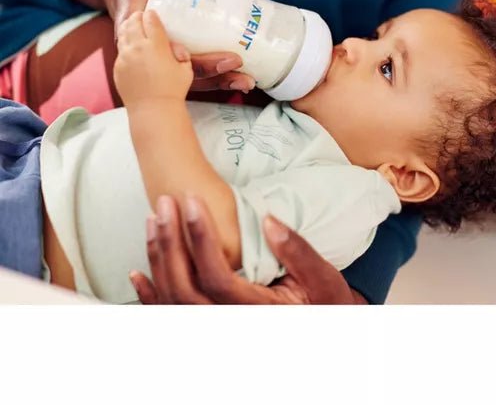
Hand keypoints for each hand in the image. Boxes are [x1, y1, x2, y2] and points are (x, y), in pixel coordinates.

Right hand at [70, 0, 254, 92]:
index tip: (228, 60)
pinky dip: (207, 75)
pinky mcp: (163, 52)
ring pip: (183, 75)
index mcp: (141, 26)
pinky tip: (230, 76)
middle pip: (181, 72)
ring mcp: (155, 51)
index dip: (202, 61)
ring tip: (243, 82)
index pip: (173, 53)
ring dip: (214, 82)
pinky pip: (184, 69)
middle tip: (243, 77)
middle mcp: (146, 46)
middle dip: (215, 77)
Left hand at [114, 10, 192, 106]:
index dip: (152, 15)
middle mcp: (138, 47)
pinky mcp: (118, 67)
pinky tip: (131, 48)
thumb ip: (181, 53)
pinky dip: (125, 45)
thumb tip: (173, 46)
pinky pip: (120, 50)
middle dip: (138, 17)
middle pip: (134, 21)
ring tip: (132, 25)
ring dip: (129, 27)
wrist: (153, 109)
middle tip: (141, 17)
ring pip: (123, 33)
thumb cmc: (173, 90)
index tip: (154, 15)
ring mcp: (125, 57)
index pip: (150, 19)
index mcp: (156, 45)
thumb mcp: (186, 69)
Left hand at [129, 195, 364, 304]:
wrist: (322, 326)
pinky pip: (171, 314)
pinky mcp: (209, 323)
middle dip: (171, 242)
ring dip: (159, 259)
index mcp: (257, 311)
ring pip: (173, 300)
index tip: (191, 202)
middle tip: (165, 204)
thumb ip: (297, 250)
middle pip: (185, 288)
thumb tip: (268, 221)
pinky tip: (138, 273)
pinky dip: (150, 295)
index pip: (216, 275)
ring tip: (154, 221)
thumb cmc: (324, 303)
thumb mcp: (322, 277)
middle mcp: (230, 323)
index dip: (199, 237)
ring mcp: (216, 326)